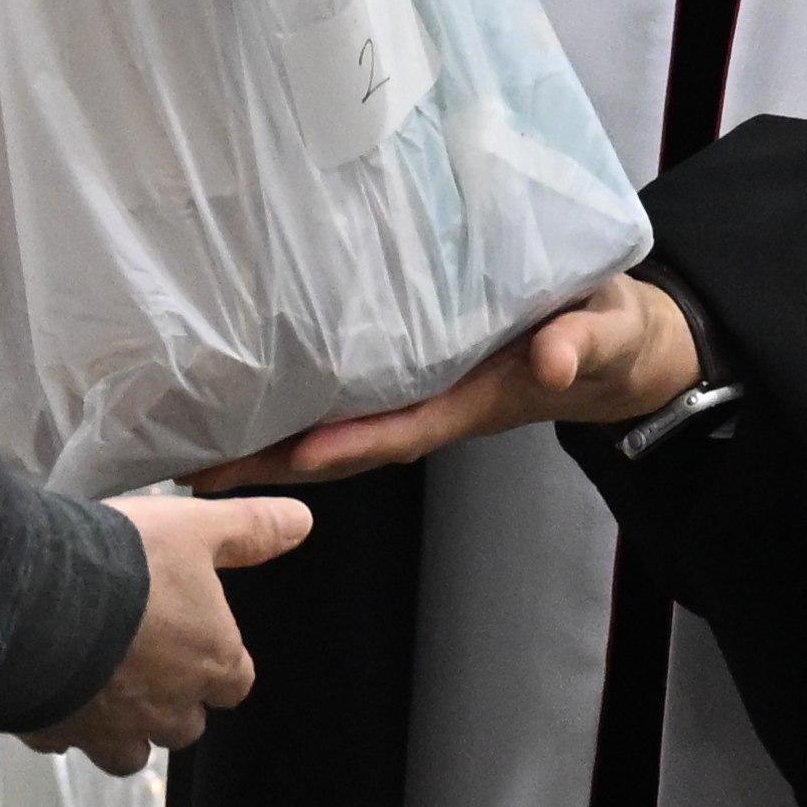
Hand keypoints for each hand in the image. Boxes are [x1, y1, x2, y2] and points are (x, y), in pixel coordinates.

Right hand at [26, 491, 313, 774]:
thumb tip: (302, 522)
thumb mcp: (195, 528)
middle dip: (172, 702)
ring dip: (123, 729)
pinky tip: (49, 686)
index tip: (198, 638)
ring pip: (131, 753)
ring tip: (101, 686)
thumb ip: (250, 529)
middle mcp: (169, 708)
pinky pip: (66, 742)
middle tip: (145, 658)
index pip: (236, 683)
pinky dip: (63, 724)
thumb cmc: (123, 561)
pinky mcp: (59, 732)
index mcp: (211, 662)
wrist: (36, 595)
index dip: (220, 663)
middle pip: (187, 725)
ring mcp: (113, 729)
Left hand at [191, 276, 699, 488]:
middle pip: (346, 446)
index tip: (295, 455)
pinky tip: (249, 407)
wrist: (608, 344)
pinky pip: (346, 399)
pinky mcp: (413, 375)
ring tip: (198, 453)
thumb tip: (552, 360)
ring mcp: (420, 396)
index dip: (349, 444)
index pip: (401, 428)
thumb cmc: (603, 332)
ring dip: (273, 447)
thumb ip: (579, 344)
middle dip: (278, 463)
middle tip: (202, 474)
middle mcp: (435, 406)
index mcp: (474, 398)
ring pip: (336, 430)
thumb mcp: (604, 332)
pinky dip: (297, 411)